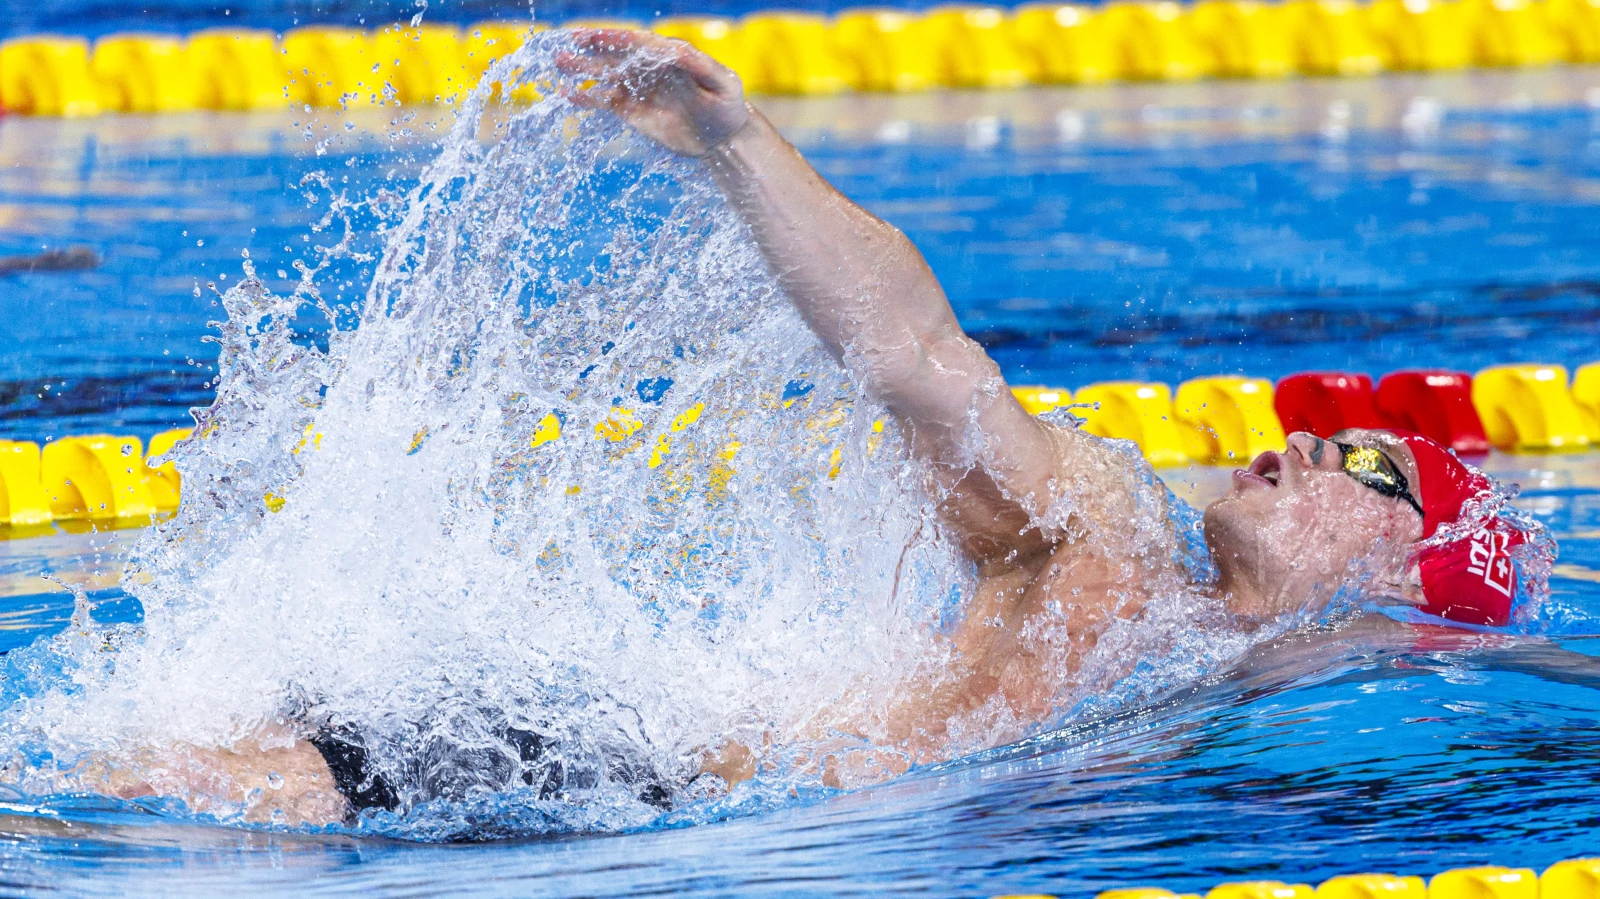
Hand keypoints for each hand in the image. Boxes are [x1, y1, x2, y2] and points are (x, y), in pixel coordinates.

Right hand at [556, 28, 749, 157]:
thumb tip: (677, 50)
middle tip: (566, 42)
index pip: (639, 44)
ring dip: (583, 70)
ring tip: (559, 63)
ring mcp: (639, 89)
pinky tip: (569, 95)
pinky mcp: (633, 111)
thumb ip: (703, 67)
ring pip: (606, 75)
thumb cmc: (728, 107)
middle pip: (616, 54)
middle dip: (591, 48)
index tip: (594, 37)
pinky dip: (588, 99)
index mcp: (670, 56)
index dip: (616, 40)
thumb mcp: (723, 85)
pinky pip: (606, 102)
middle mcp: (650, 69)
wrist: (724, 139)